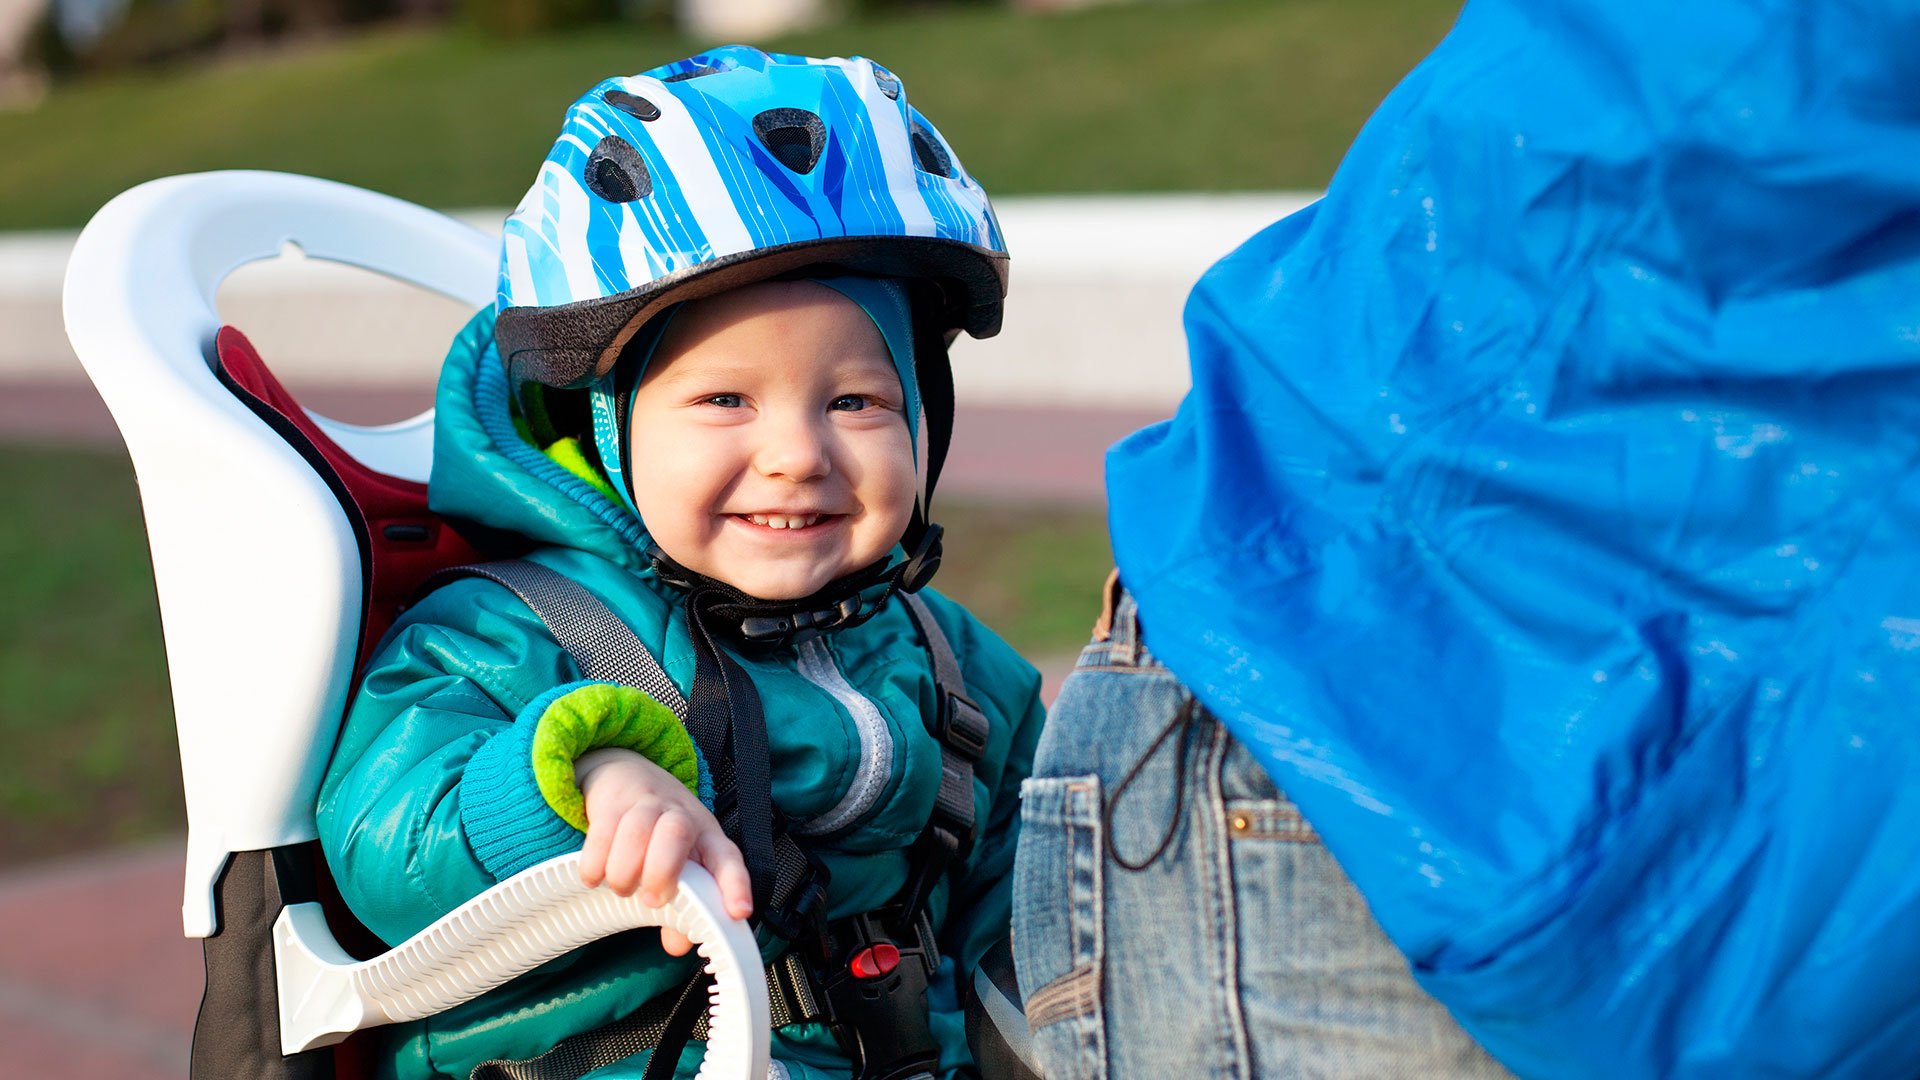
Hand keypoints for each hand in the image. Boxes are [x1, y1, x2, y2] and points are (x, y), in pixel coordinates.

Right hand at [575, 748, 752, 955]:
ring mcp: (647, 805)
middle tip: (650, 899)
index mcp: (707, 837)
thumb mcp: (681, 864)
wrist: (627, 773)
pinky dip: (595, 861)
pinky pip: (602, 830)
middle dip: (661, 871)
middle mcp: (682, 817)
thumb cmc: (661, 832)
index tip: (737, 913)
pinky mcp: (612, 803)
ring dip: (625, 868)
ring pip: (637, 829)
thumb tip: (677, 945)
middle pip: (676, 832)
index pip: (728, 859)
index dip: (735, 885)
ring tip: (621, 888)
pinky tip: (594, 877)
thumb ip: (682, 908)